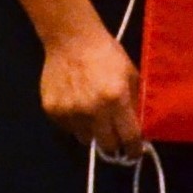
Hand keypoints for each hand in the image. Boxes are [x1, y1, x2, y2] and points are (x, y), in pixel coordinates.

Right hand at [38, 26, 143, 156]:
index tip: (135, 153)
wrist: (72, 40)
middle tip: (115, 135)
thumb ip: (136, 103)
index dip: (134, 149)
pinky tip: (77, 105)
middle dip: (114, 143)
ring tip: (93, 114)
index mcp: (116, 99)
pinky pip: (67, 128)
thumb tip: (140, 127)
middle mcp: (92, 110)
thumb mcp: (131, 75)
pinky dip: (75, 123)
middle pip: (106, 145)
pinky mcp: (52, 110)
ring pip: (85, 138)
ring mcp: (70, 112)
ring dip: (92, 132)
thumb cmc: (107, 54)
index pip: (128, 137)